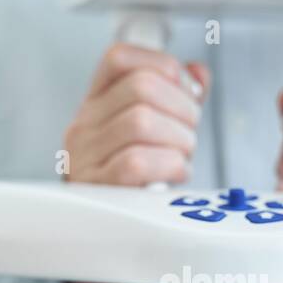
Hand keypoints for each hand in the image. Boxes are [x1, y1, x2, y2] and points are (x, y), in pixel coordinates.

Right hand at [63, 43, 209, 186]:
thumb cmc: (130, 179)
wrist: (102, 225)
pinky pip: (136, 162)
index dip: (164, 65)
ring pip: (141, 121)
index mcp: (96, 103)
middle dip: (183, 108)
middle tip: (190, 131)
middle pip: (141, 87)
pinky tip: (176, 172)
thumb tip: (198, 74)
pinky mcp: (96, 186)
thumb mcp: (153, 131)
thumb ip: (176, 98)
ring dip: (180, 138)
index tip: (187, 90)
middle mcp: (84, 124)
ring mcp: (85, 155)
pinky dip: (169, 164)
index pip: (119, 57)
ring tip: (183, 154)